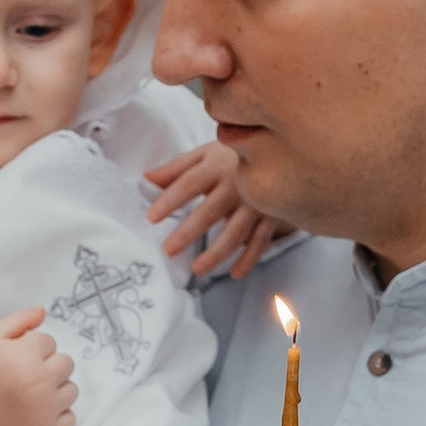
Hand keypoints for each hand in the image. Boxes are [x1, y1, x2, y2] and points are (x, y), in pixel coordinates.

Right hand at [0, 309, 77, 425]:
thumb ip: (18, 320)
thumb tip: (43, 311)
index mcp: (25, 356)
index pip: (50, 342)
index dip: (32, 348)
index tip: (16, 359)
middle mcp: (40, 382)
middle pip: (66, 363)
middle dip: (48, 366)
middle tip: (25, 376)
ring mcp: (46, 409)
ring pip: (71, 390)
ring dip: (56, 390)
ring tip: (31, 394)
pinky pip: (71, 418)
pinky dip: (58, 416)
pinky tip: (37, 412)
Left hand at [146, 141, 280, 279]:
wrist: (280, 152)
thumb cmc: (233, 155)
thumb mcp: (205, 154)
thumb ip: (175, 168)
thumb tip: (145, 178)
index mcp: (216, 166)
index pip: (189, 184)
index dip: (170, 199)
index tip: (152, 217)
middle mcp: (236, 184)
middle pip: (211, 211)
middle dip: (189, 231)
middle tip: (169, 250)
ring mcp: (256, 202)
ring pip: (236, 231)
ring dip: (217, 252)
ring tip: (197, 268)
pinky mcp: (271, 215)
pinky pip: (261, 240)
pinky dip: (250, 258)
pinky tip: (235, 273)